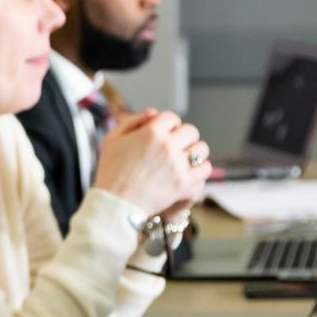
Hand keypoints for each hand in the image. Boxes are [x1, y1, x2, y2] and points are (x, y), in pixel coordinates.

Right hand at [92, 108, 212, 215]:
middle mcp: (167, 146)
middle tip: (176, 147)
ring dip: (195, 152)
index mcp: (150, 132)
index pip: (172, 118)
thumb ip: (133, 121)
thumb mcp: (113, 139)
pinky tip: (191, 172)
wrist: (116, 203)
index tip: (165, 134)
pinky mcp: (184, 183)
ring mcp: (177, 165)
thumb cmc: (111, 172)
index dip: (169, 125)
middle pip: (191, 131)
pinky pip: (205, 169)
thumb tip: (154, 112)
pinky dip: (200, 170)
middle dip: (184, 137)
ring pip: (201, 149)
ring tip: (185, 159)